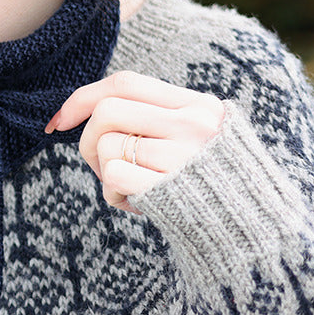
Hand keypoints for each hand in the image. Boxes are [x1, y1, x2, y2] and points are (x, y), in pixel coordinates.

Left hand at [46, 70, 225, 212]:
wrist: (253, 231)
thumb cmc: (209, 183)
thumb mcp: (194, 137)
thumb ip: (154, 116)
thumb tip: (83, 108)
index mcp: (200, 105)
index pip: (125, 83)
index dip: (83, 98)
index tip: (60, 120)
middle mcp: (195, 125)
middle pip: (107, 112)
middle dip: (87, 140)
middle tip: (100, 164)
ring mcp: (184, 156)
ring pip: (106, 146)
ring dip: (104, 172)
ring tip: (131, 188)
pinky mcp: (171, 187)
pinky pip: (113, 176)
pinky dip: (113, 195)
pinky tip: (137, 204)